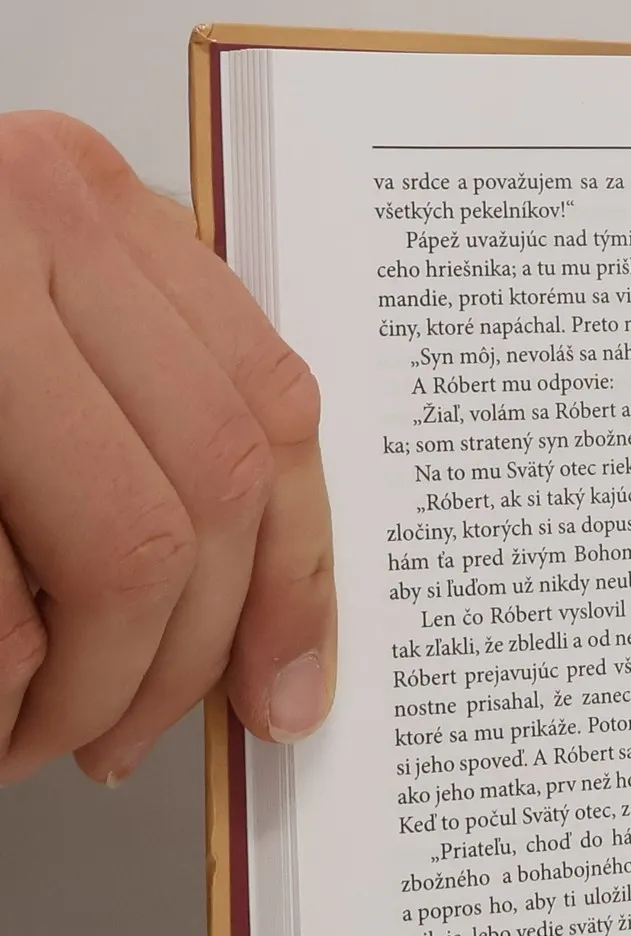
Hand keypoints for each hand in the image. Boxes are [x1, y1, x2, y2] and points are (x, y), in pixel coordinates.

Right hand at [0, 112, 333, 785]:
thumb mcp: (12, 312)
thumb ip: (120, 398)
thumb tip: (241, 606)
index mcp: (80, 198)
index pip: (270, 408)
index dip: (297, 577)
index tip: (287, 686)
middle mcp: (27, 221)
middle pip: (215, 491)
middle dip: (186, 655)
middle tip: (131, 736)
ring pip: (127, 548)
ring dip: (89, 687)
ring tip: (39, 738)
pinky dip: (3, 683)